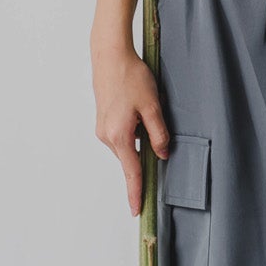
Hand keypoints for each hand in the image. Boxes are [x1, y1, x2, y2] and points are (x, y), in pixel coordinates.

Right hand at [91, 32, 170, 215]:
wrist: (109, 55)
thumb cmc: (131, 77)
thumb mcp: (153, 106)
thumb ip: (159, 134)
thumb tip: (162, 155)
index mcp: (120, 136)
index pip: (131, 172)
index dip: (136, 192)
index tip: (137, 210)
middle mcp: (107, 136)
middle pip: (130, 159)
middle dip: (144, 156)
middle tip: (156, 137)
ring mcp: (102, 128)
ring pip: (127, 146)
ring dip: (139, 139)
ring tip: (146, 110)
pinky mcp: (103, 121)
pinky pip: (121, 136)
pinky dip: (133, 131)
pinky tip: (138, 110)